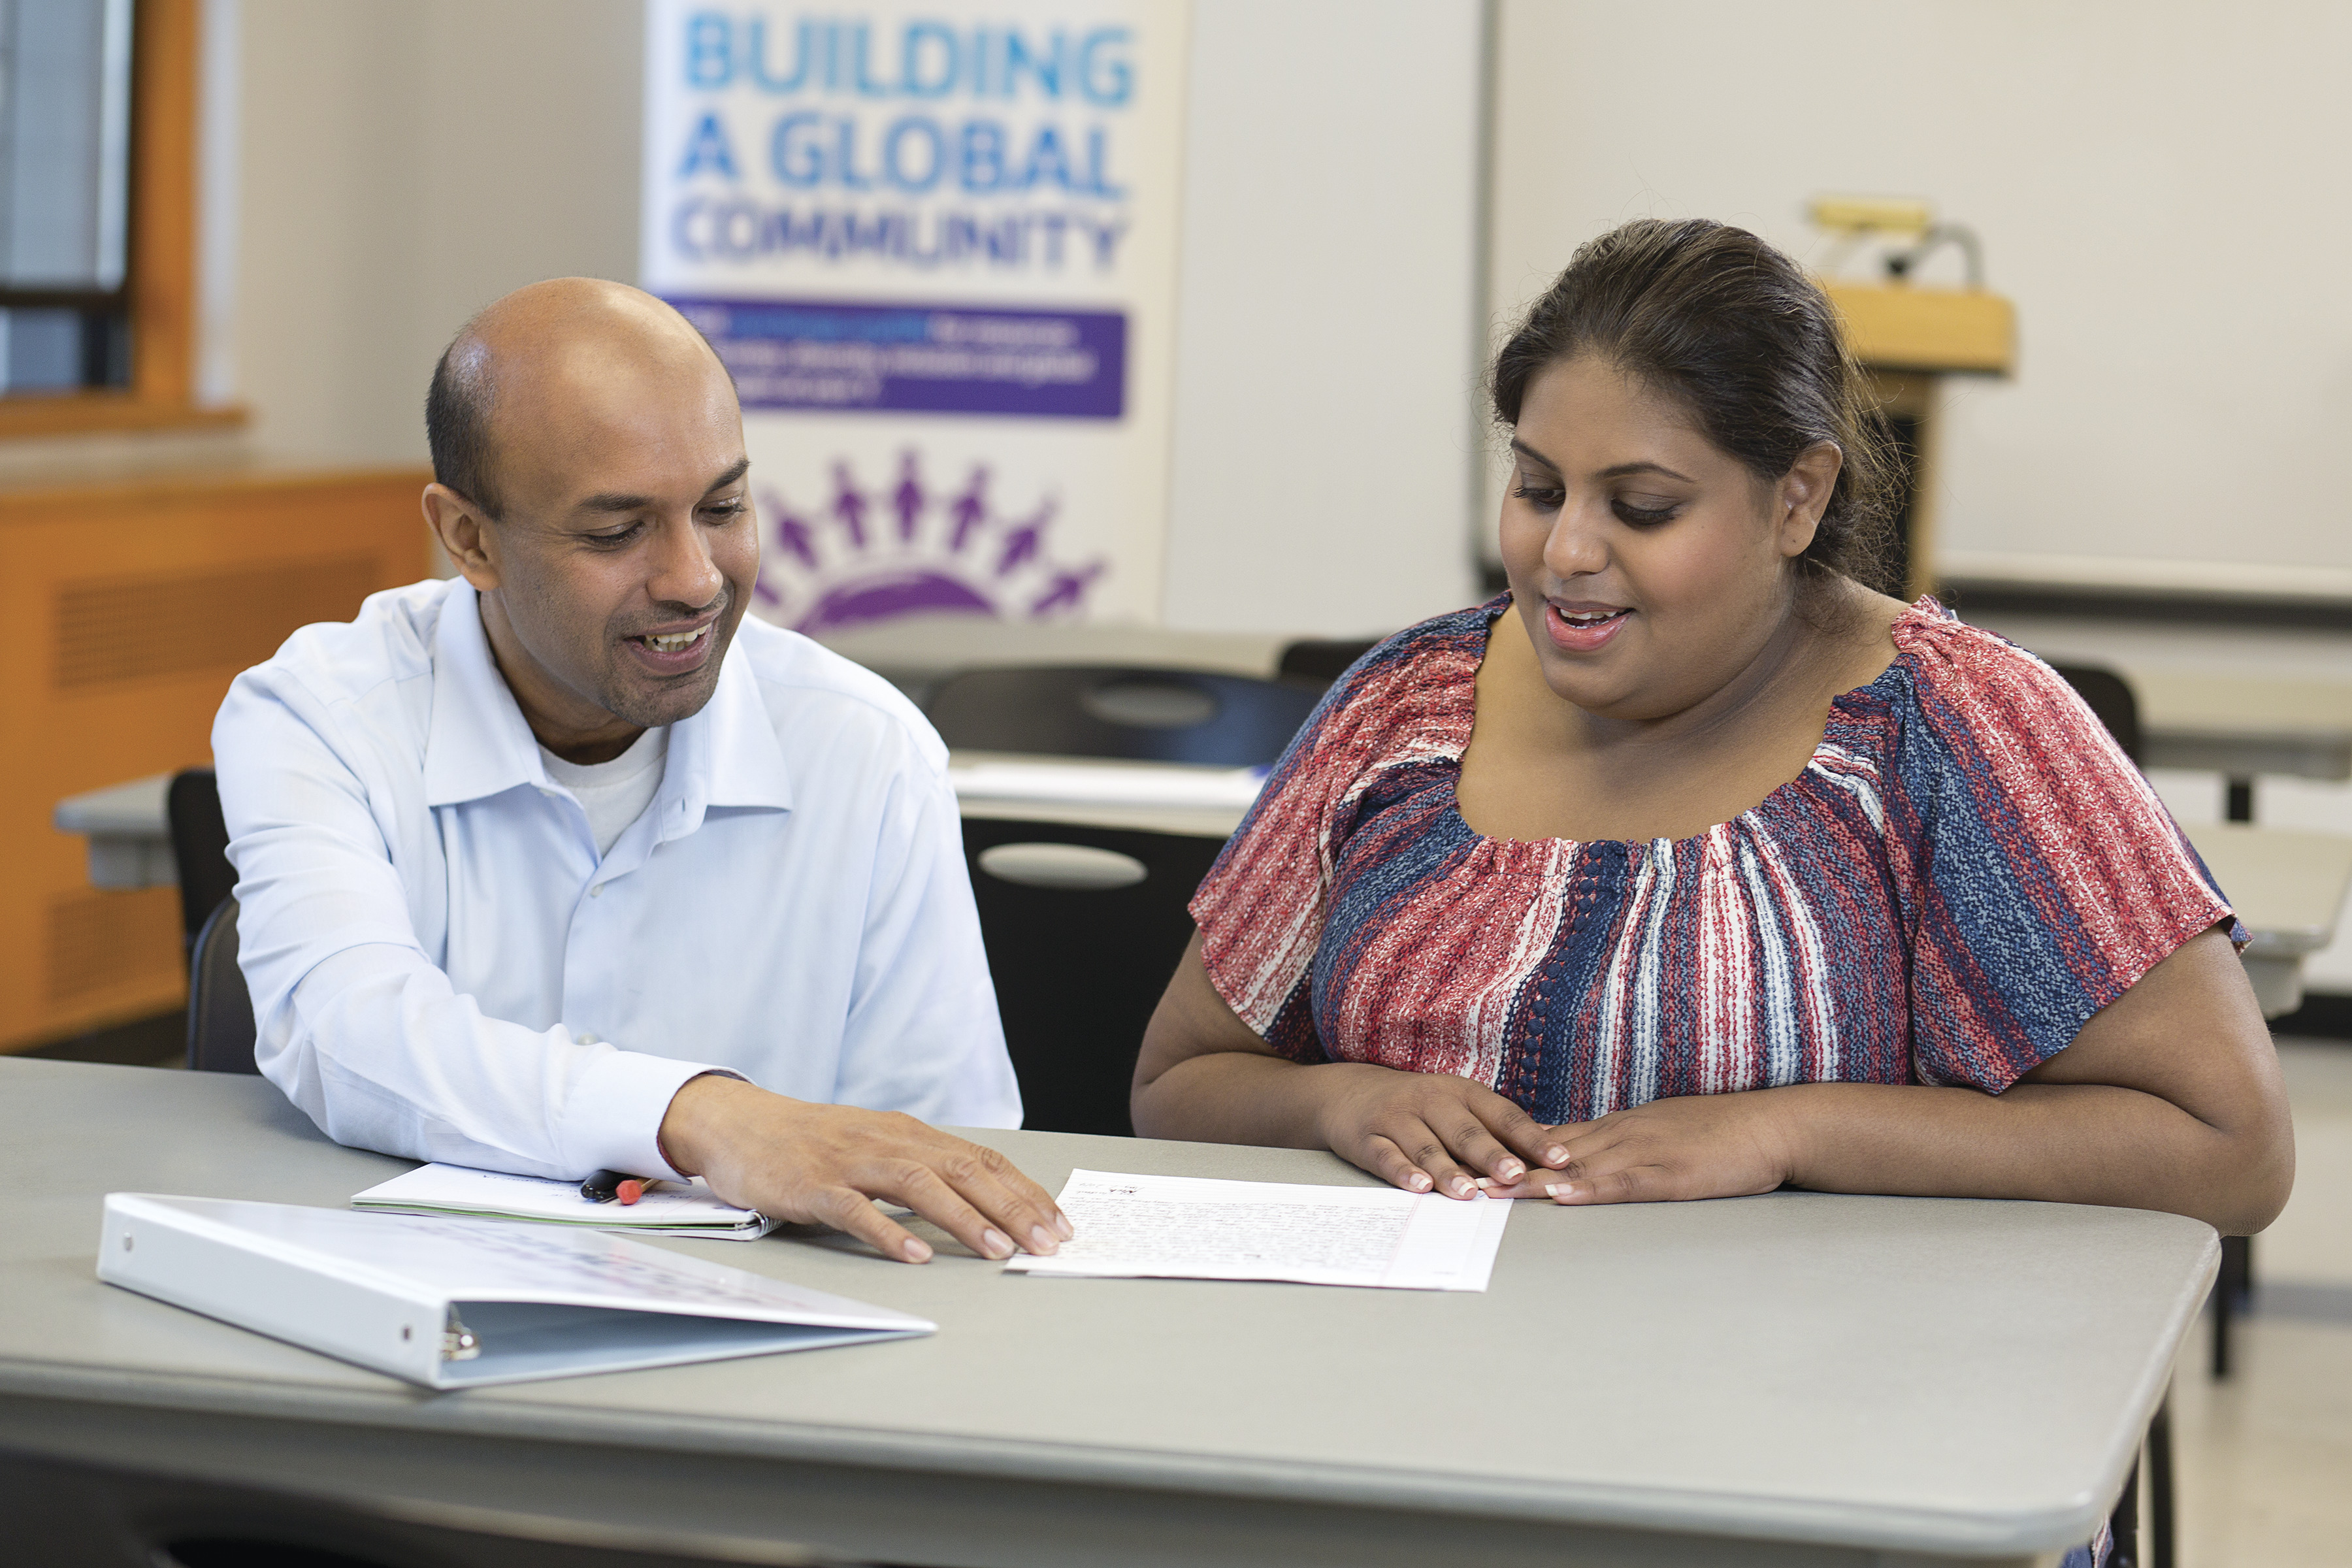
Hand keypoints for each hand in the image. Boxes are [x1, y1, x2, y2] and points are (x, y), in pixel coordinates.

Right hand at [657, 1075, 1070, 1263]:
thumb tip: (982, 1204)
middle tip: (1048, 1242)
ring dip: (964, 1220)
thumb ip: (922, 1170)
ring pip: (919, 1186)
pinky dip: (888, 1233)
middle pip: (964, 1171)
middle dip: (1013, 1208)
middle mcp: (888, 1142)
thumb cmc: (813, 1143)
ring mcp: (850, 1163)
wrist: (739, 1123)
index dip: (1024, 1191)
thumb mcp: (876, 1147)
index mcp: (910, 1135)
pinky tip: (914, 1256)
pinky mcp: (813, 1185)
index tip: (1059, 1222)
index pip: (983, 1161)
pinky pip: (855, 1210)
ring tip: (999, 1250)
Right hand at [1313, 1064, 1570, 1198]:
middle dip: (1492, 1154)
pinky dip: (1402, 1172)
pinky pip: (1387, 1156)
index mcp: (1462, 1093)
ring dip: (1449, 1171)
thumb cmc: (1421, 1107)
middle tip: (1515, 1175)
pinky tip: (1418, 1187)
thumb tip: (1553, 1145)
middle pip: (1466, 1131)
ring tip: (1469, 1192)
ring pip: (1427, 1147)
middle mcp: (1431, 1101)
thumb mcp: (1459, 1105)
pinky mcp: (1369, 1138)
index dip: (1530, 1137)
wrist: (1352, 1095)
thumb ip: (1499, 1127)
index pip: (1503, 1115)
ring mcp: (1398, 1118)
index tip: (1559, 1158)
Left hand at [1480, 1090, 1796, 1204]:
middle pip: (1548, 1151)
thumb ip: (1622, 1144)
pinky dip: (1587, 1190)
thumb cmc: (1722, 1132)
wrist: (1773, 1126)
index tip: (1465, 1157)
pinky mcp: (1670, 1176)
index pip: (1549, 1137)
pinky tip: (1559, 1195)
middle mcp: (1619, 1135)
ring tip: (1485, 1191)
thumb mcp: (1662, 1130)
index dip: (1505, 1149)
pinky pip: (1621, 1183)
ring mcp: (1643, 1153)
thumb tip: (1584, 1156)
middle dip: (1501, 1166)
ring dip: (1528, 1180)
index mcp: (1617, 1126)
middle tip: (1455, 1178)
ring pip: (1574, 1167)